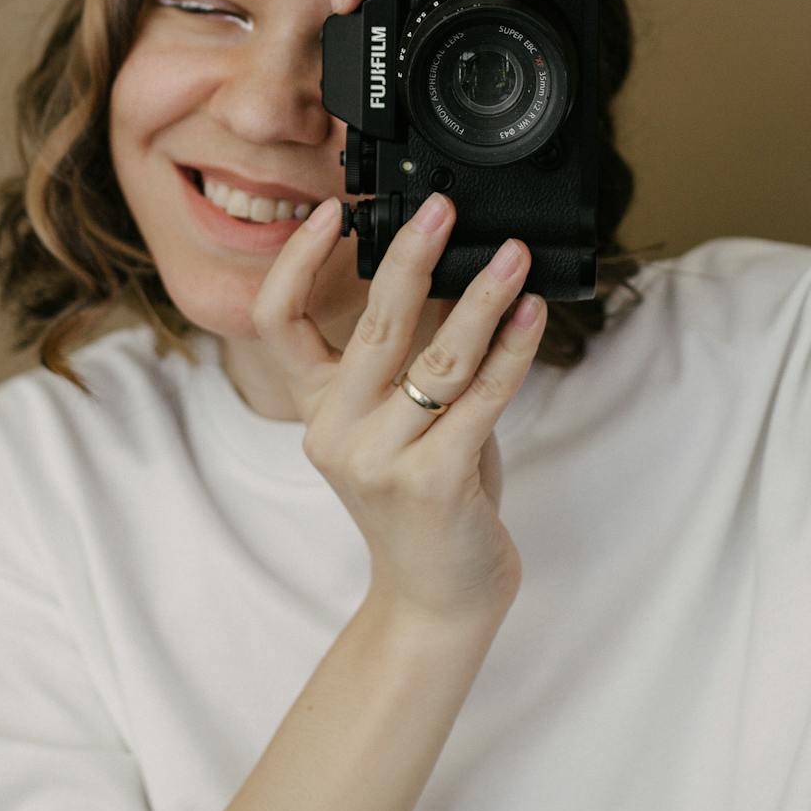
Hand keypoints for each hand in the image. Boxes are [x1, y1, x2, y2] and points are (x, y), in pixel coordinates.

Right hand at [249, 191, 545, 631]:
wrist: (437, 601)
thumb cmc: (427, 502)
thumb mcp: (396, 425)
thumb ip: (410, 362)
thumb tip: (454, 274)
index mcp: (317, 410)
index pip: (277, 323)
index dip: (296, 262)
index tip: (333, 212)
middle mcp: (338, 430)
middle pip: (373, 325)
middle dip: (410, 255)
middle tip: (442, 209)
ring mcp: (383, 459)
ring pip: (439, 357)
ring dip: (483, 297)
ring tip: (514, 255)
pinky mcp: (435, 480)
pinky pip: (483, 397)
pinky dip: (513, 349)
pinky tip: (533, 313)